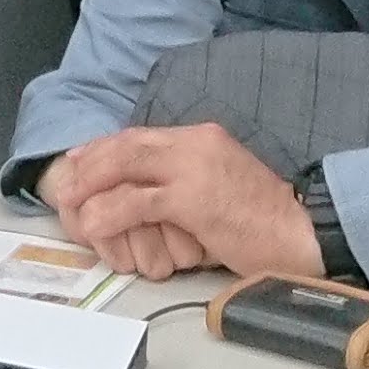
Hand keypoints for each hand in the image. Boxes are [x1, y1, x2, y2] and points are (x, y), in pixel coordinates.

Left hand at [34, 123, 320, 283]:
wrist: (304, 232)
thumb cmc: (263, 220)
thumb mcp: (220, 188)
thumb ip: (186, 183)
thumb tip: (148, 197)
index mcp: (202, 138)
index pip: (140, 136)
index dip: (104, 150)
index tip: (80, 165)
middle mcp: (195, 143)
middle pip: (126, 144)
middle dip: (89, 163)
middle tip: (65, 184)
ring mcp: (194, 168)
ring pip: (125, 166)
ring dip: (91, 185)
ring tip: (70, 205)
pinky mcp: (194, 199)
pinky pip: (138, 202)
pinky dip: (110, 212)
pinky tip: (93, 224)